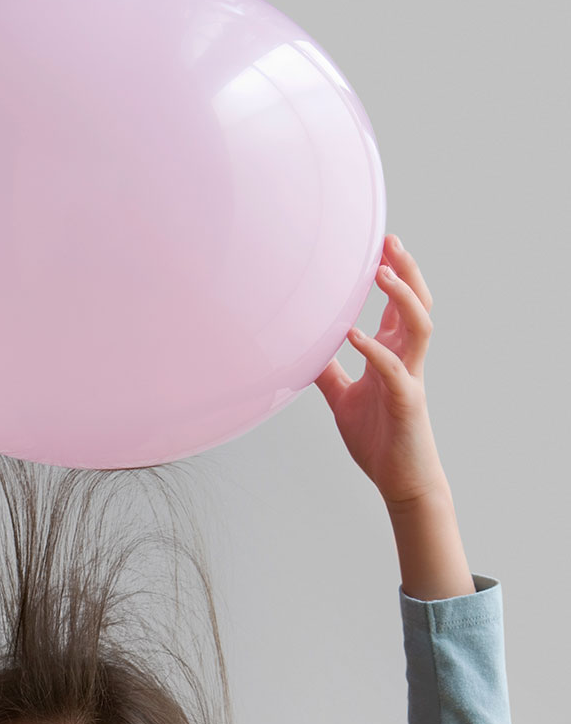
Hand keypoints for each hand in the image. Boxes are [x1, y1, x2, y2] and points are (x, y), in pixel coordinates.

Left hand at [314, 236, 446, 509]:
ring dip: (402, 297)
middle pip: (417, 304)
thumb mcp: (344, 400)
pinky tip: (353, 334)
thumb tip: (305, 351)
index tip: (381, 245)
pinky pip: (392, 369)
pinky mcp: (406, 403)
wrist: (402, 482)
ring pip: (419, 326)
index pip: (400, 307)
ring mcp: (410, 379)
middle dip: (407, 271)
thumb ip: (330, 373)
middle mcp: (407, 362)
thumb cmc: (378, 440)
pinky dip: (373, 349)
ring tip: (382, 273)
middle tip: (390, 241)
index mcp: (393, 358)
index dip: (395, 274)